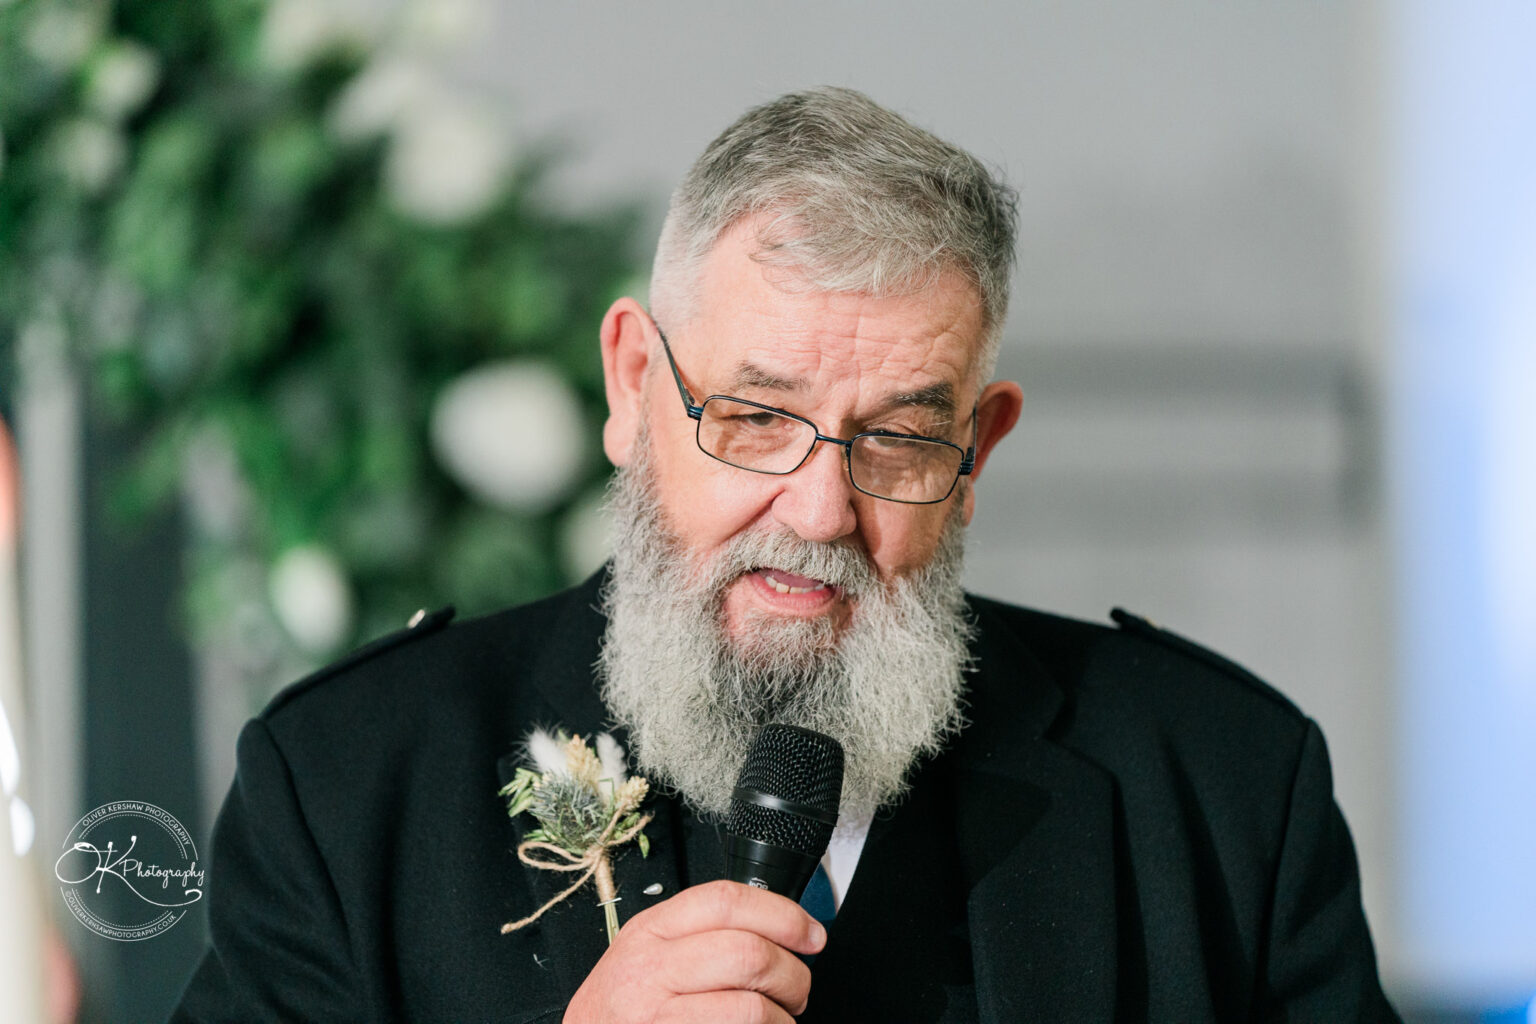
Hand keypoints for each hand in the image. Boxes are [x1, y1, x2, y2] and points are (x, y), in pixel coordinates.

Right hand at [564, 879, 826, 1022]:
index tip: (810, 933)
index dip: (782, 914)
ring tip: (776, 1021)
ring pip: (751, 1008)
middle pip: (748, 953)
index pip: (725, 901)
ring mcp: (657, 1017)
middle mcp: (649, 972)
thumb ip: (699, 936)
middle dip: (792, 974)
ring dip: (781, 1019)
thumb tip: (777, 929)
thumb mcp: (646, 957)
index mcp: (650, 933)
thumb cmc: (621, 1013)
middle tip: (796, 989)